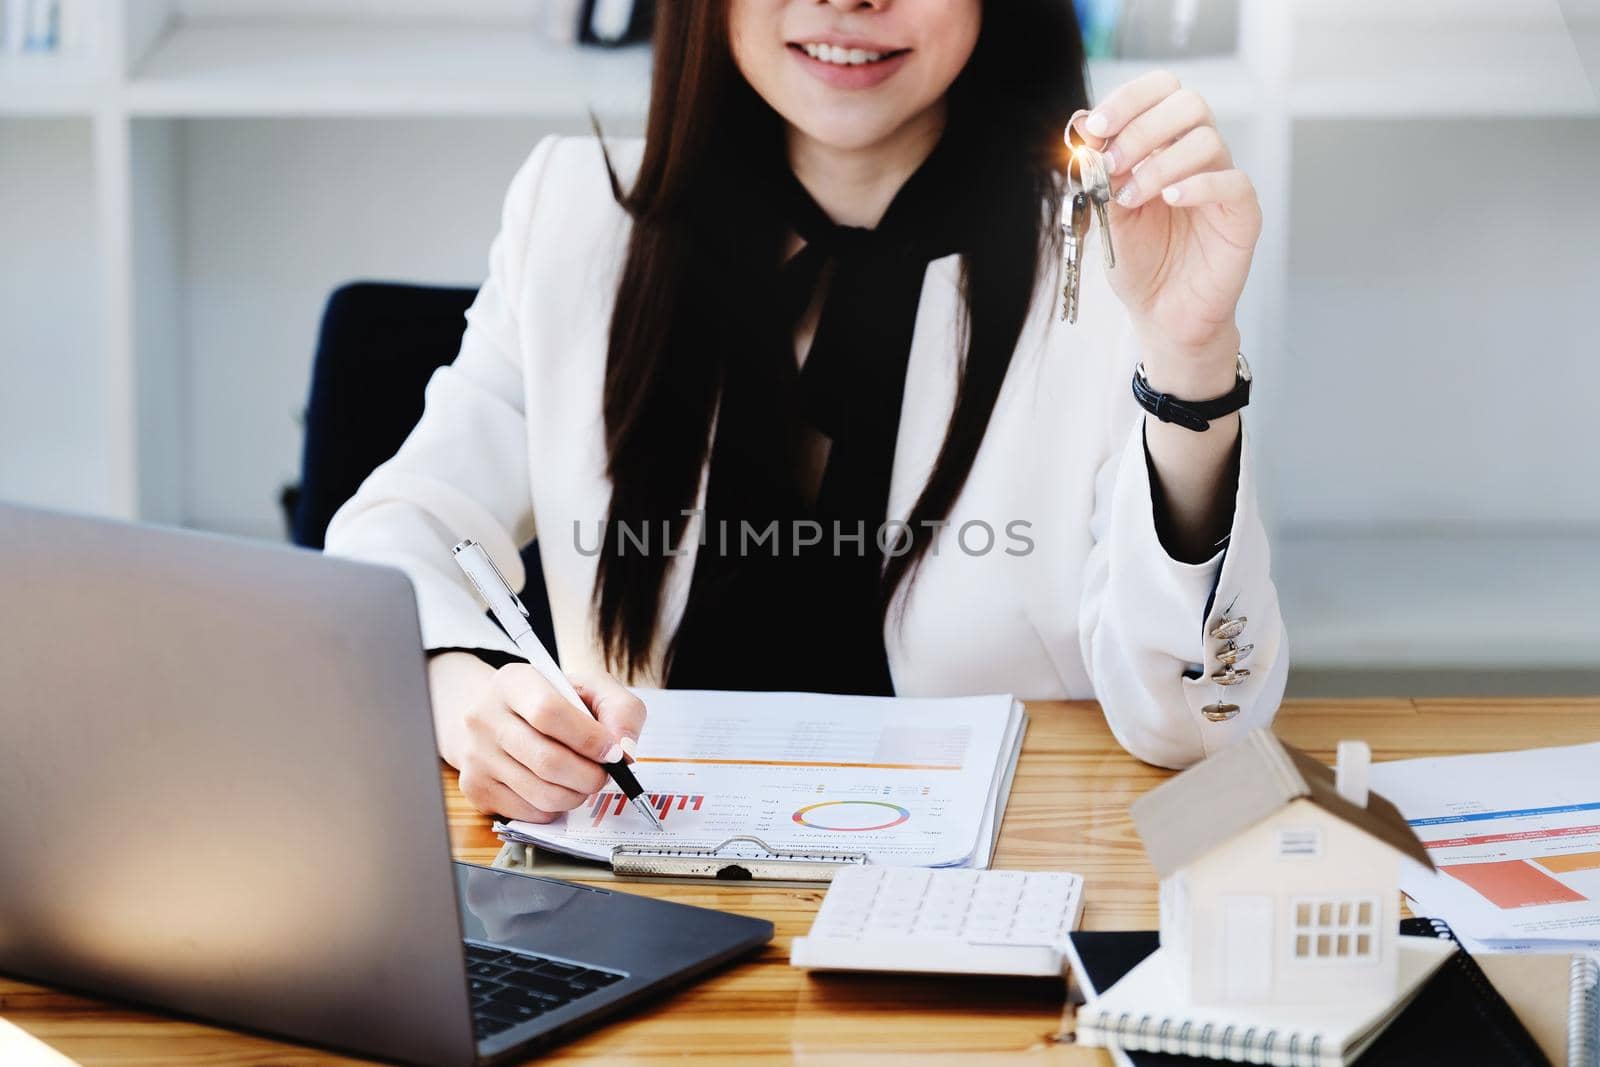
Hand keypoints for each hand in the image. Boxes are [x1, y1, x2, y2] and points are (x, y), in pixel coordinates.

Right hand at [453, 662, 645, 823]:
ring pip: (542, 793)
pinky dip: (556, 808)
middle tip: (605, 774)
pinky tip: (557, 787)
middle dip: (590, 775)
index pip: (549, 713)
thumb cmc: (550, 702)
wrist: (495, 718)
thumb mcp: (589, 689)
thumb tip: (625, 750)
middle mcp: (485, 718)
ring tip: (584, 780)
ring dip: (577, 795)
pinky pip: (530, 813)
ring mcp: (477, 756)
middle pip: (547, 761)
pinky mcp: (476, 789)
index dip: (589, 738)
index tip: (613, 751)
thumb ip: (620, 709)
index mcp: (513, 682)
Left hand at [1072, 71, 1260, 373]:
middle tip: (1113, 164)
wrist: (1161, 314)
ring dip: (1159, 163)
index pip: (1161, 92)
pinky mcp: (1241, 214)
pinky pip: (1232, 183)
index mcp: (1165, 145)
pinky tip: (1169, 199)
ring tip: (1131, 198)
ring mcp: (1222, 181)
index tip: (1096, 127)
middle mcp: (1197, 155)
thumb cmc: (1139, 262)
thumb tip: (1085, 127)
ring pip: (1207, 140)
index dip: (1129, 99)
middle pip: (1189, 103)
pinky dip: (1198, 185)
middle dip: (1143, 128)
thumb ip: (1100, 173)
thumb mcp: (1108, 214)